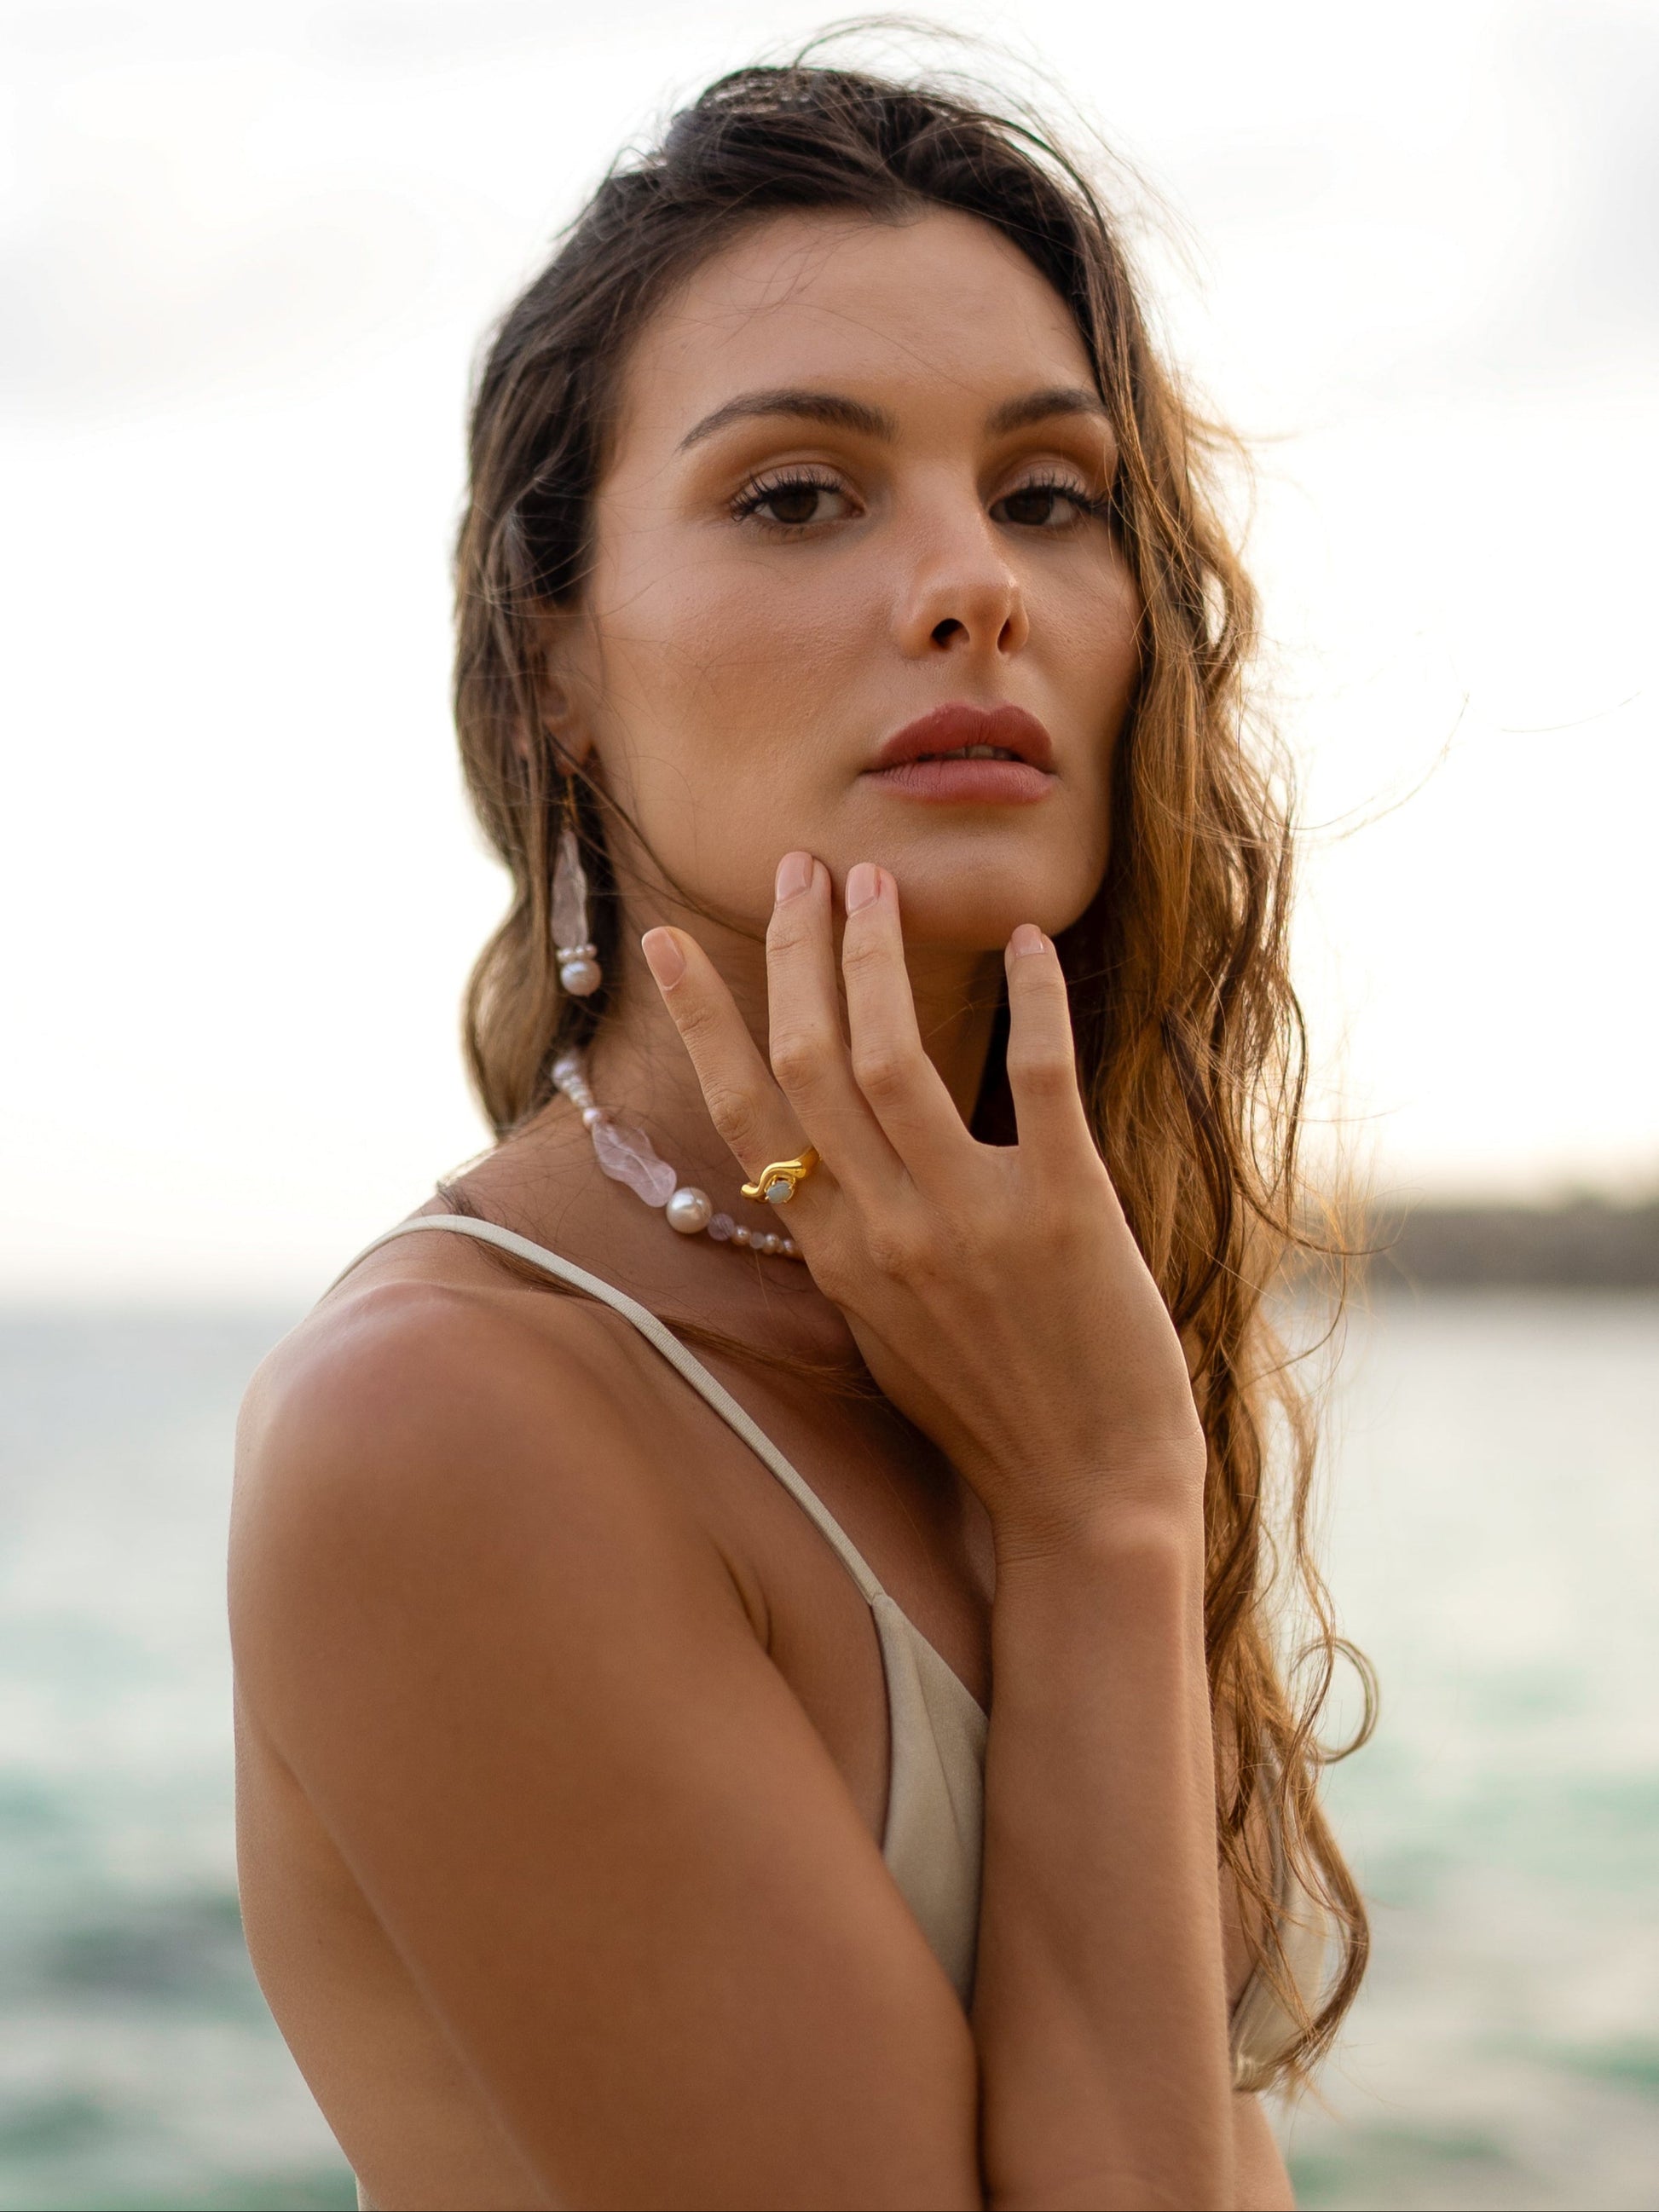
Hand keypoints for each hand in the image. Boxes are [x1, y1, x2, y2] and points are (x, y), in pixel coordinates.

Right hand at [642, 854, 1205, 1551]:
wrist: (1089, 1500)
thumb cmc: (992, 1418)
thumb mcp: (886, 1332)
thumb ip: (849, 1245)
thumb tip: (823, 1170)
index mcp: (834, 1257)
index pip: (744, 1112)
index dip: (702, 1017)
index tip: (669, 941)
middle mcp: (883, 1231)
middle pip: (806, 1062)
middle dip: (791, 951)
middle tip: (800, 869)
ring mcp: (968, 1220)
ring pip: (890, 1058)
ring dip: (874, 958)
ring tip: (873, 884)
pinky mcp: (1065, 1211)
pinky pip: (1034, 1078)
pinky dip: (1031, 999)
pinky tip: (1027, 938)